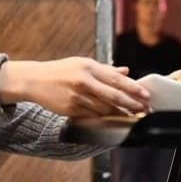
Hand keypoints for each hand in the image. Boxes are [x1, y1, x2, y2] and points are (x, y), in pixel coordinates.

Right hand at [0, 57, 150, 116]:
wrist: (35, 80)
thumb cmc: (60, 71)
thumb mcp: (82, 64)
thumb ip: (105, 69)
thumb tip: (125, 71)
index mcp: (88, 67)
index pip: (116, 79)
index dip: (133, 88)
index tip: (145, 94)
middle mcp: (83, 81)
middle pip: (114, 96)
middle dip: (132, 104)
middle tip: (143, 108)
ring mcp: (77, 97)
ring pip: (105, 109)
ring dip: (120, 113)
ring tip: (131, 114)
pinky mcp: (71, 109)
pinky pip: (93, 116)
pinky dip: (104, 117)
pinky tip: (112, 118)